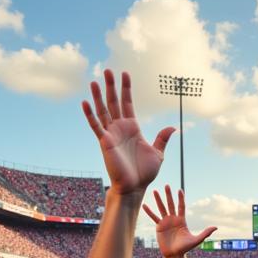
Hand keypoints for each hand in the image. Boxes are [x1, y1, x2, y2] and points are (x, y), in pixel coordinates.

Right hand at [82, 70, 174, 195]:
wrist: (134, 187)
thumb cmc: (144, 173)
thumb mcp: (157, 153)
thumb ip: (162, 138)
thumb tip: (172, 127)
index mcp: (132, 128)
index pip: (127, 103)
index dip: (126, 89)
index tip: (125, 74)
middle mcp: (120, 128)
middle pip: (113, 102)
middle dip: (111, 86)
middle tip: (108, 70)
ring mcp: (111, 134)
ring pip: (103, 110)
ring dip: (98, 96)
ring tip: (94, 81)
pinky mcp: (105, 142)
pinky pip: (95, 126)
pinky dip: (89, 114)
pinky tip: (85, 102)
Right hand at [143, 186, 216, 257]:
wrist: (175, 255)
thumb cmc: (185, 248)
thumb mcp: (196, 240)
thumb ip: (205, 233)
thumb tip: (215, 227)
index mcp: (181, 220)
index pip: (181, 206)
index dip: (180, 198)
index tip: (180, 190)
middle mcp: (173, 219)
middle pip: (170, 204)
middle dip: (168, 195)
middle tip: (167, 185)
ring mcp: (165, 222)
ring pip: (161, 208)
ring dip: (158, 199)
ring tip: (154, 191)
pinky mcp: (159, 227)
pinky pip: (153, 217)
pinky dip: (149, 211)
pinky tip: (144, 205)